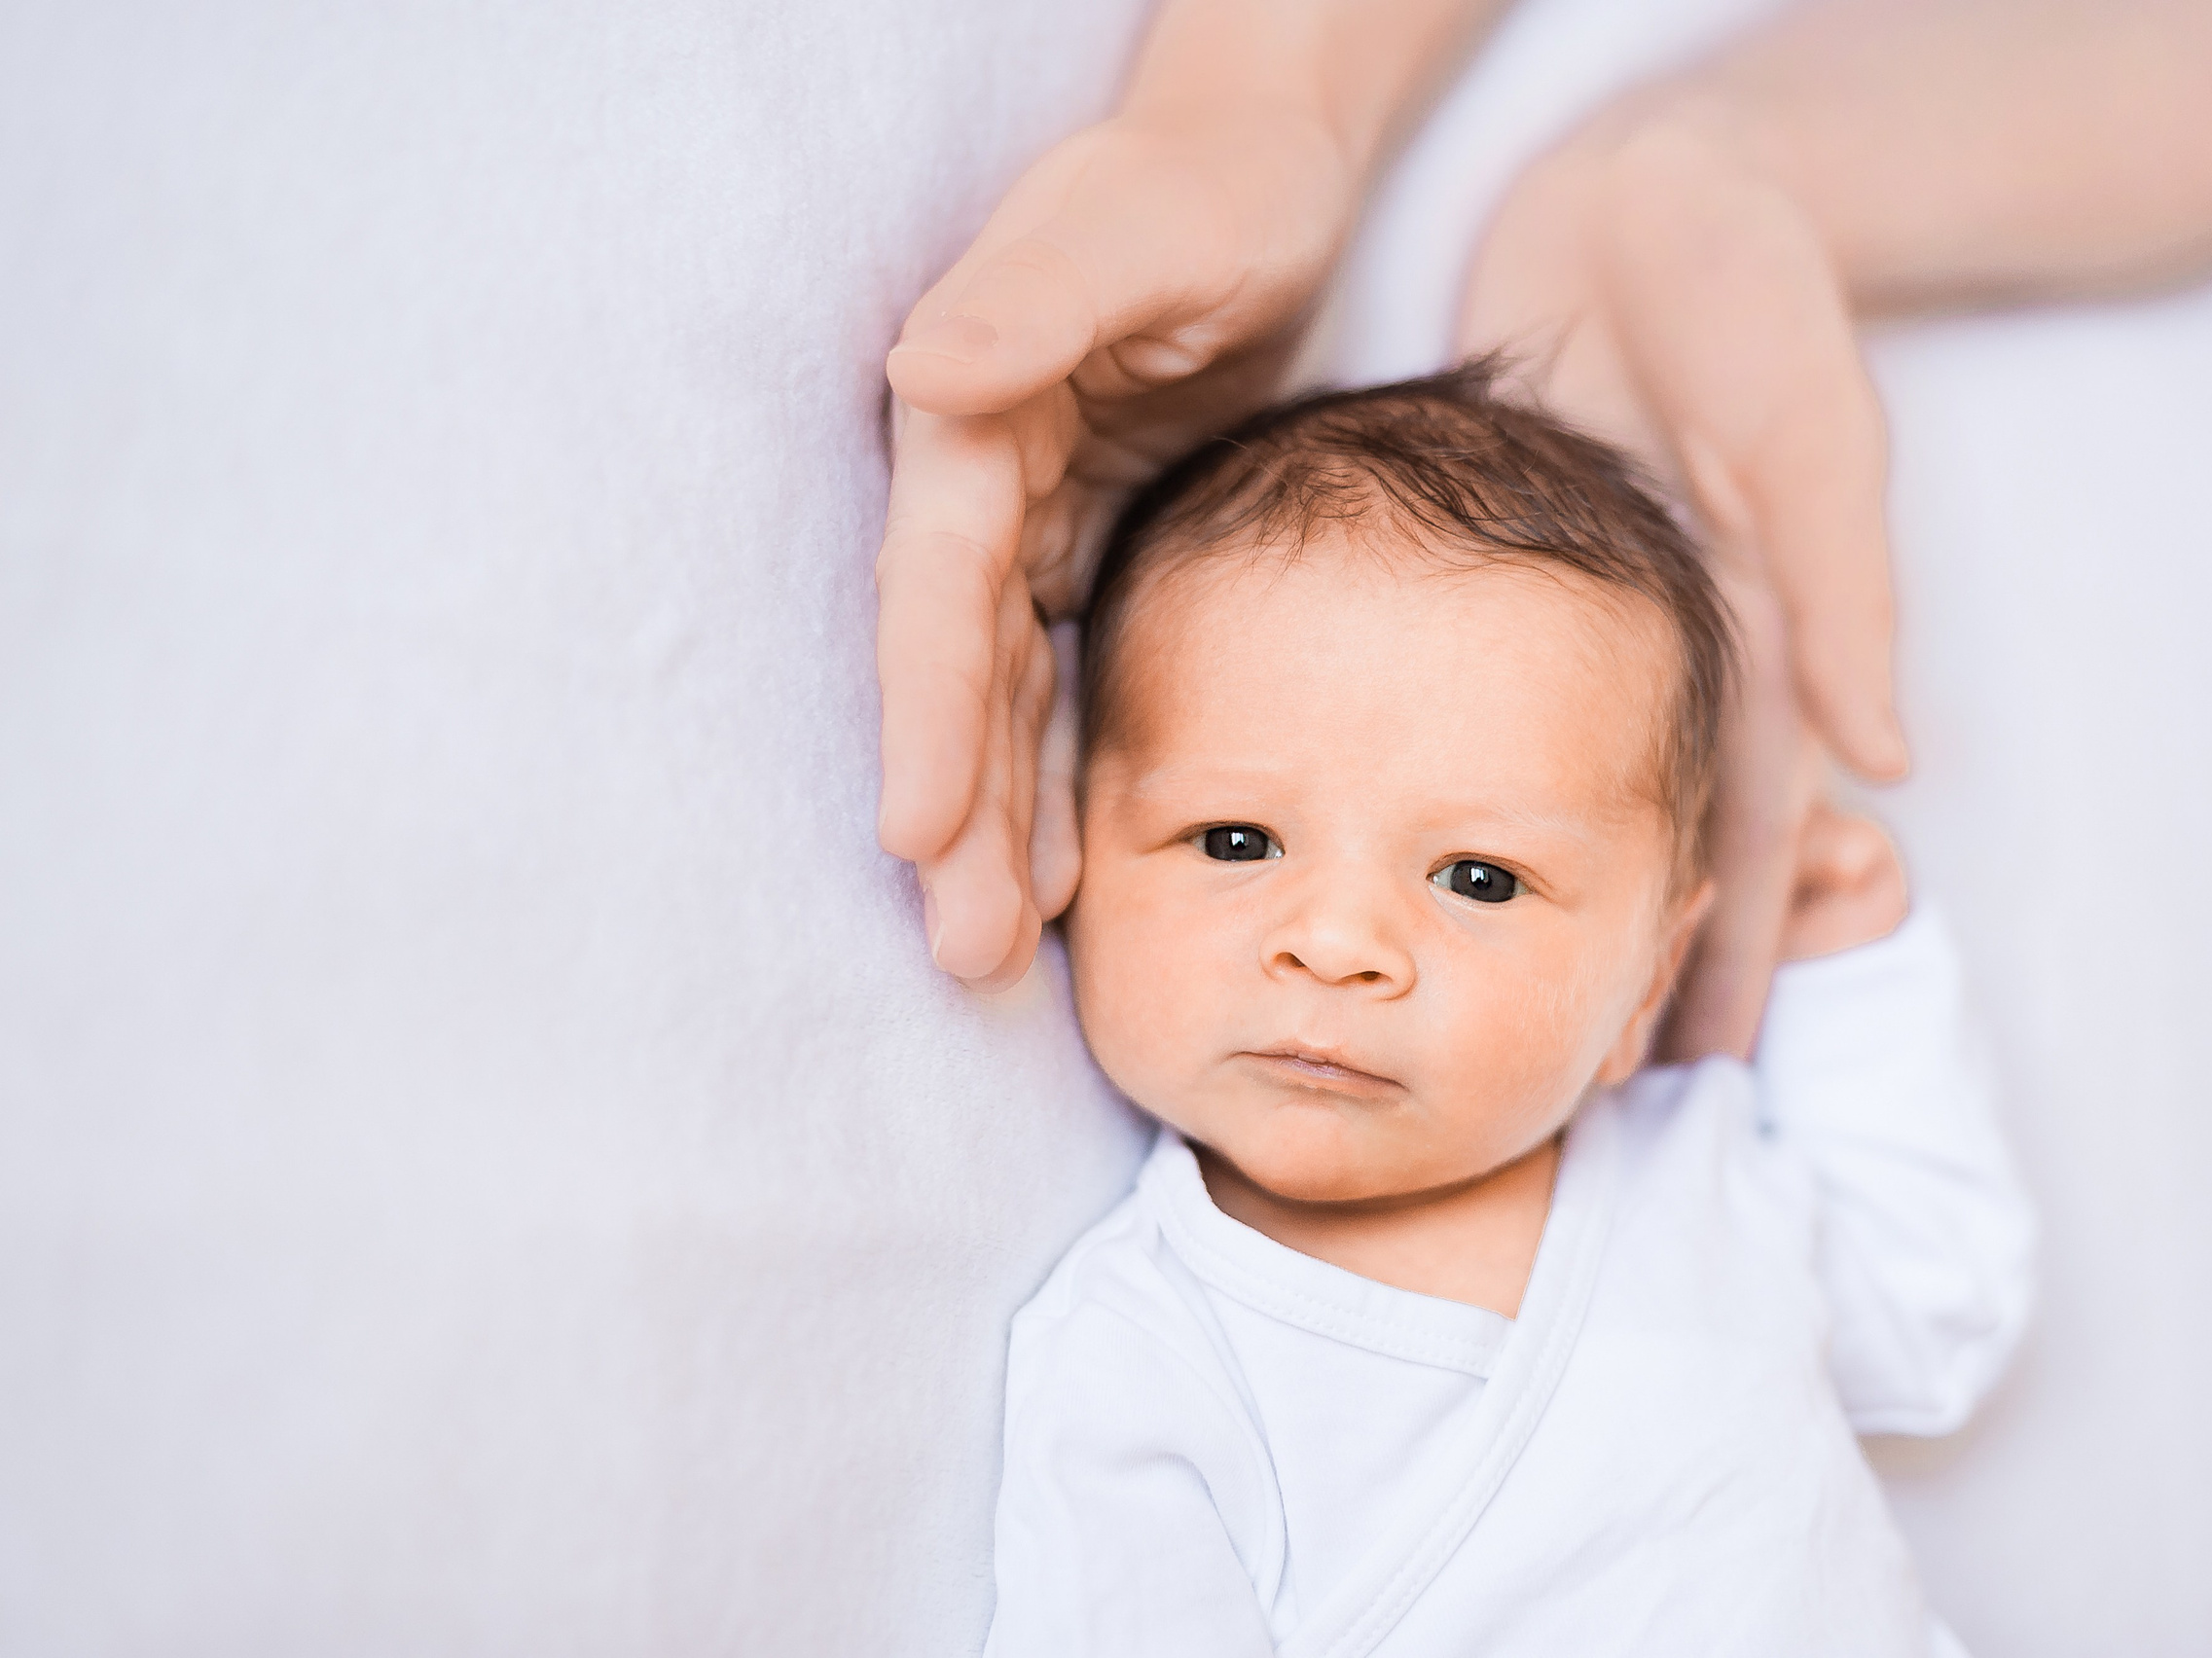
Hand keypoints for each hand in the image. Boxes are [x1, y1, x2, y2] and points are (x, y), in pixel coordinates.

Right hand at [877, 106, 1354, 988]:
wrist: (1259, 169)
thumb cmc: (1198, 186)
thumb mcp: (1127, 229)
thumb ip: (1030, 299)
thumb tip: (923, 374)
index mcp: (969, 422)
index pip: (937, 590)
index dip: (927, 712)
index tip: (914, 831)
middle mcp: (981, 485)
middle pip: (960, 673)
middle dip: (956, 815)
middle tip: (965, 953)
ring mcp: (1032, 522)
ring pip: (1007, 700)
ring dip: (999, 824)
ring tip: (997, 954)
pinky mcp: (1090, 542)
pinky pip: (1068, 680)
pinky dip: (1061, 774)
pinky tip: (1070, 874)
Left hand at [1460, 117, 1907, 1057]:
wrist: (1657, 194)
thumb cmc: (1759, 303)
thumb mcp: (1814, 440)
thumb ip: (1846, 593)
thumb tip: (1891, 758)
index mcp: (1759, 640)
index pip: (1745, 829)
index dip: (1727, 949)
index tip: (1691, 1073)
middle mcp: (1676, 647)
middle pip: (1648, 829)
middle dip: (1627, 953)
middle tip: (1570, 1089)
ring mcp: (1595, 611)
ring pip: (1563, 784)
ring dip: (1531, 890)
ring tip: (1479, 997)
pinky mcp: (1522, 565)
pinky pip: (1485, 693)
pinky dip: (1458, 776)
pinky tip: (1401, 838)